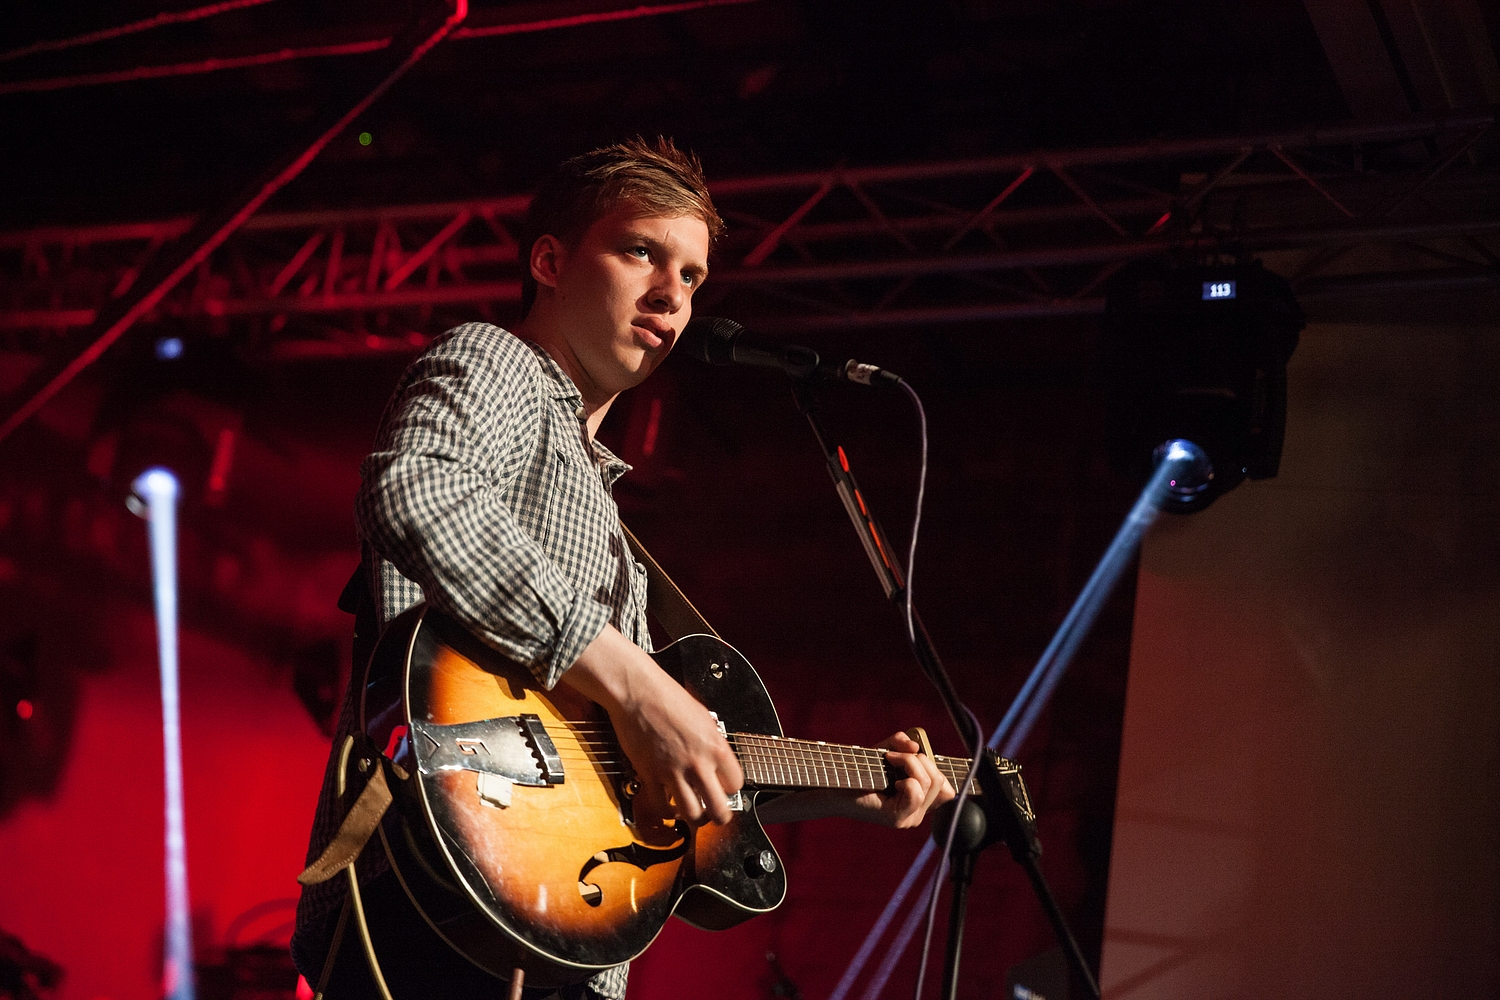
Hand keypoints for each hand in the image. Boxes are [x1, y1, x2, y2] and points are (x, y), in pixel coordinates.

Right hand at [561, 624, 743, 825]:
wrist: (637, 690)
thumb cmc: (667, 697)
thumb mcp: (703, 717)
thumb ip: (712, 742)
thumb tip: (716, 761)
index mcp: (716, 746)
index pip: (736, 784)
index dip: (730, 789)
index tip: (723, 788)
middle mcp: (698, 762)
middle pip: (719, 809)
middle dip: (719, 816)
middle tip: (713, 813)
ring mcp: (673, 771)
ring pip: (692, 815)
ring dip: (693, 818)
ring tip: (691, 812)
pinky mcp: (649, 775)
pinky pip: (661, 807)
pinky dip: (666, 812)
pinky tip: (668, 805)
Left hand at [756, 732, 954, 827]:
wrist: (833, 786)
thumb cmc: (858, 770)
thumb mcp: (885, 750)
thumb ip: (902, 744)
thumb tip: (915, 746)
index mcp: (919, 801)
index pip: (947, 789)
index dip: (936, 767)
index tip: (914, 756)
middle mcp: (917, 813)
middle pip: (939, 780)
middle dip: (919, 760)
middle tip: (893, 755)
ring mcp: (909, 819)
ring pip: (928, 782)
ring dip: (909, 763)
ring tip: (888, 760)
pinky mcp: (898, 819)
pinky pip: (916, 792)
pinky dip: (905, 775)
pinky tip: (891, 779)